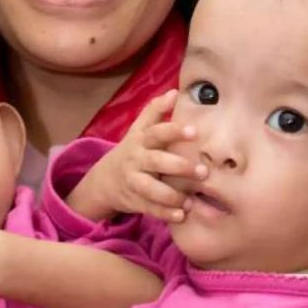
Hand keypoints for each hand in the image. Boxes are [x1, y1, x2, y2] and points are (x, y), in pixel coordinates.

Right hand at [72, 91, 205, 222]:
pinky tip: (181, 215)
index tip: (194, 131)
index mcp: (141, 140)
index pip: (157, 133)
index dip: (174, 131)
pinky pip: (150, 209)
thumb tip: (175, 92)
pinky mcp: (135, 201)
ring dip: (172, 195)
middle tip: (202, 171)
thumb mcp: (139, 129)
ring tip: (191, 199)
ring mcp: (134, 182)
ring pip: (151, 189)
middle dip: (179, 167)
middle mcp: (136, 160)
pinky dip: (165, 213)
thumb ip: (155, 111)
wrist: (105, 180)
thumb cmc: (132, 151)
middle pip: (156, 162)